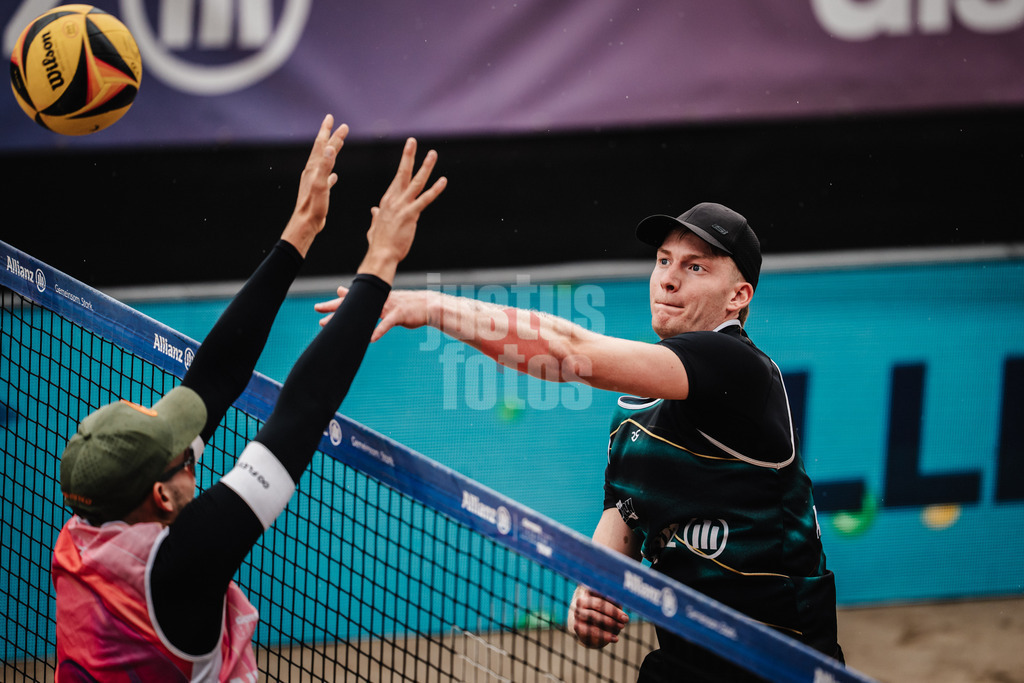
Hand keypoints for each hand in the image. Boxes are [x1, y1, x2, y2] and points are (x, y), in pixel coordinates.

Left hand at [281, 114, 349, 256]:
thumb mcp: (320, 184)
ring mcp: (314, 181)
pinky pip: (325, 178)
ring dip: (330, 151)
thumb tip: (330, 148)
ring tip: (336, 144)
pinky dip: (330, 173)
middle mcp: (312, 171)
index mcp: (314, 168)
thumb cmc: (313, 206)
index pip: (323, 145)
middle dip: (327, 135)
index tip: (338, 122)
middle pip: (321, 148)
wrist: (305, 223)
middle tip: (333, 122)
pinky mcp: (317, 192)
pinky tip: (334, 176)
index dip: (331, 133)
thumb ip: (325, 166)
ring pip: (323, 161)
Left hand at [315, 288, 432, 340]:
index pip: (352, 300)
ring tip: (335, 327)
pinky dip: (378, 331)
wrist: (428, 305)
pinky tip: (370, 339)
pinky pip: (386, 324)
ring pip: (365, 313)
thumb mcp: (390, 302)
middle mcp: (379, 301)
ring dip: (349, 320)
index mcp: (376, 299)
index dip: (336, 303)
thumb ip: (376, 302)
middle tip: (317, 309)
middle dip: (334, 307)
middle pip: (352, 303)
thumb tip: (370, 301)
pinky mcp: (399, 315)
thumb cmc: (408, 306)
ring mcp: (388, 307)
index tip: (319, 306)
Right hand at [357, 138, 446, 283]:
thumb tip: (374, 210)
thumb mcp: (375, 226)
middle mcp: (393, 200)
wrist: (380, 255)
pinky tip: (443, 180)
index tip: (407, 153)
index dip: (403, 166)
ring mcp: (402, 206)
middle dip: (408, 156)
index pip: (396, 180)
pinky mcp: (411, 215)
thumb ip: (376, 216)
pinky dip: (435, 189)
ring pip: (416, 182)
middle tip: (412, 141)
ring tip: (432, 154)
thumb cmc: (379, 243)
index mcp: (386, 201)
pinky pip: (425, 199)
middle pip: (402, 173)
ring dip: (425, 167)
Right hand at [567, 585, 628, 648]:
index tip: (624, 601)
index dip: (612, 597)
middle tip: (625, 619)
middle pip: (599, 604)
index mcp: (589, 591)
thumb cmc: (605, 613)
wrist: (590, 628)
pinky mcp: (577, 626)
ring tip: (622, 627)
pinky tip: (615, 638)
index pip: (601, 591)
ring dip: (610, 622)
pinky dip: (604, 635)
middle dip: (613, 612)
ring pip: (594, 616)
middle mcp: (581, 601)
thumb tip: (625, 602)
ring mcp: (577, 613)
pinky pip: (591, 630)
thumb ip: (616, 602)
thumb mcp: (611, 606)